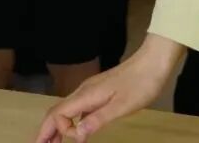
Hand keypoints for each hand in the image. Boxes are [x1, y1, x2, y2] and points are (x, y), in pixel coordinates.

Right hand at [35, 34, 184, 142]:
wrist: (152, 62)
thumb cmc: (140, 85)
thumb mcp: (122, 105)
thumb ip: (98, 119)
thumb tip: (76, 134)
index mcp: (86, 95)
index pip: (59, 113)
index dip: (60, 129)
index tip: (75, 141)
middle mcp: (83, 92)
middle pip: (56, 111)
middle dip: (46, 130)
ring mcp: (90, 91)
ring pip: (65, 110)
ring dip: (56, 127)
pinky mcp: (97, 92)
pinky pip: (77, 109)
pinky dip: (71, 122)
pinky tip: (77, 132)